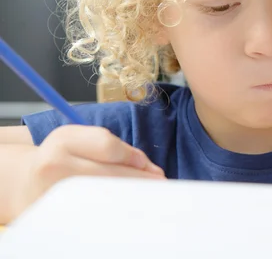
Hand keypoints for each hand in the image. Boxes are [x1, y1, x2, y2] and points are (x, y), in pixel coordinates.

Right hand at [11, 125, 164, 217]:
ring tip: (146, 196)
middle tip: (160, 185)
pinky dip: (116, 208)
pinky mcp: (57, 213)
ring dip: (130, 196)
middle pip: (110, 175)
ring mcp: (53, 192)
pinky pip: (97, 212)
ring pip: (106, 195)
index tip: (149, 167)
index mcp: (64, 139)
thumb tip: (150, 169)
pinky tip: (126, 206)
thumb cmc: (64, 156)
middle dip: (140, 180)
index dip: (134, 157)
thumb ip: (117, 148)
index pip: (108, 146)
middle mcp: (54, 165)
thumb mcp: (84, 139)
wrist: (28, 181)